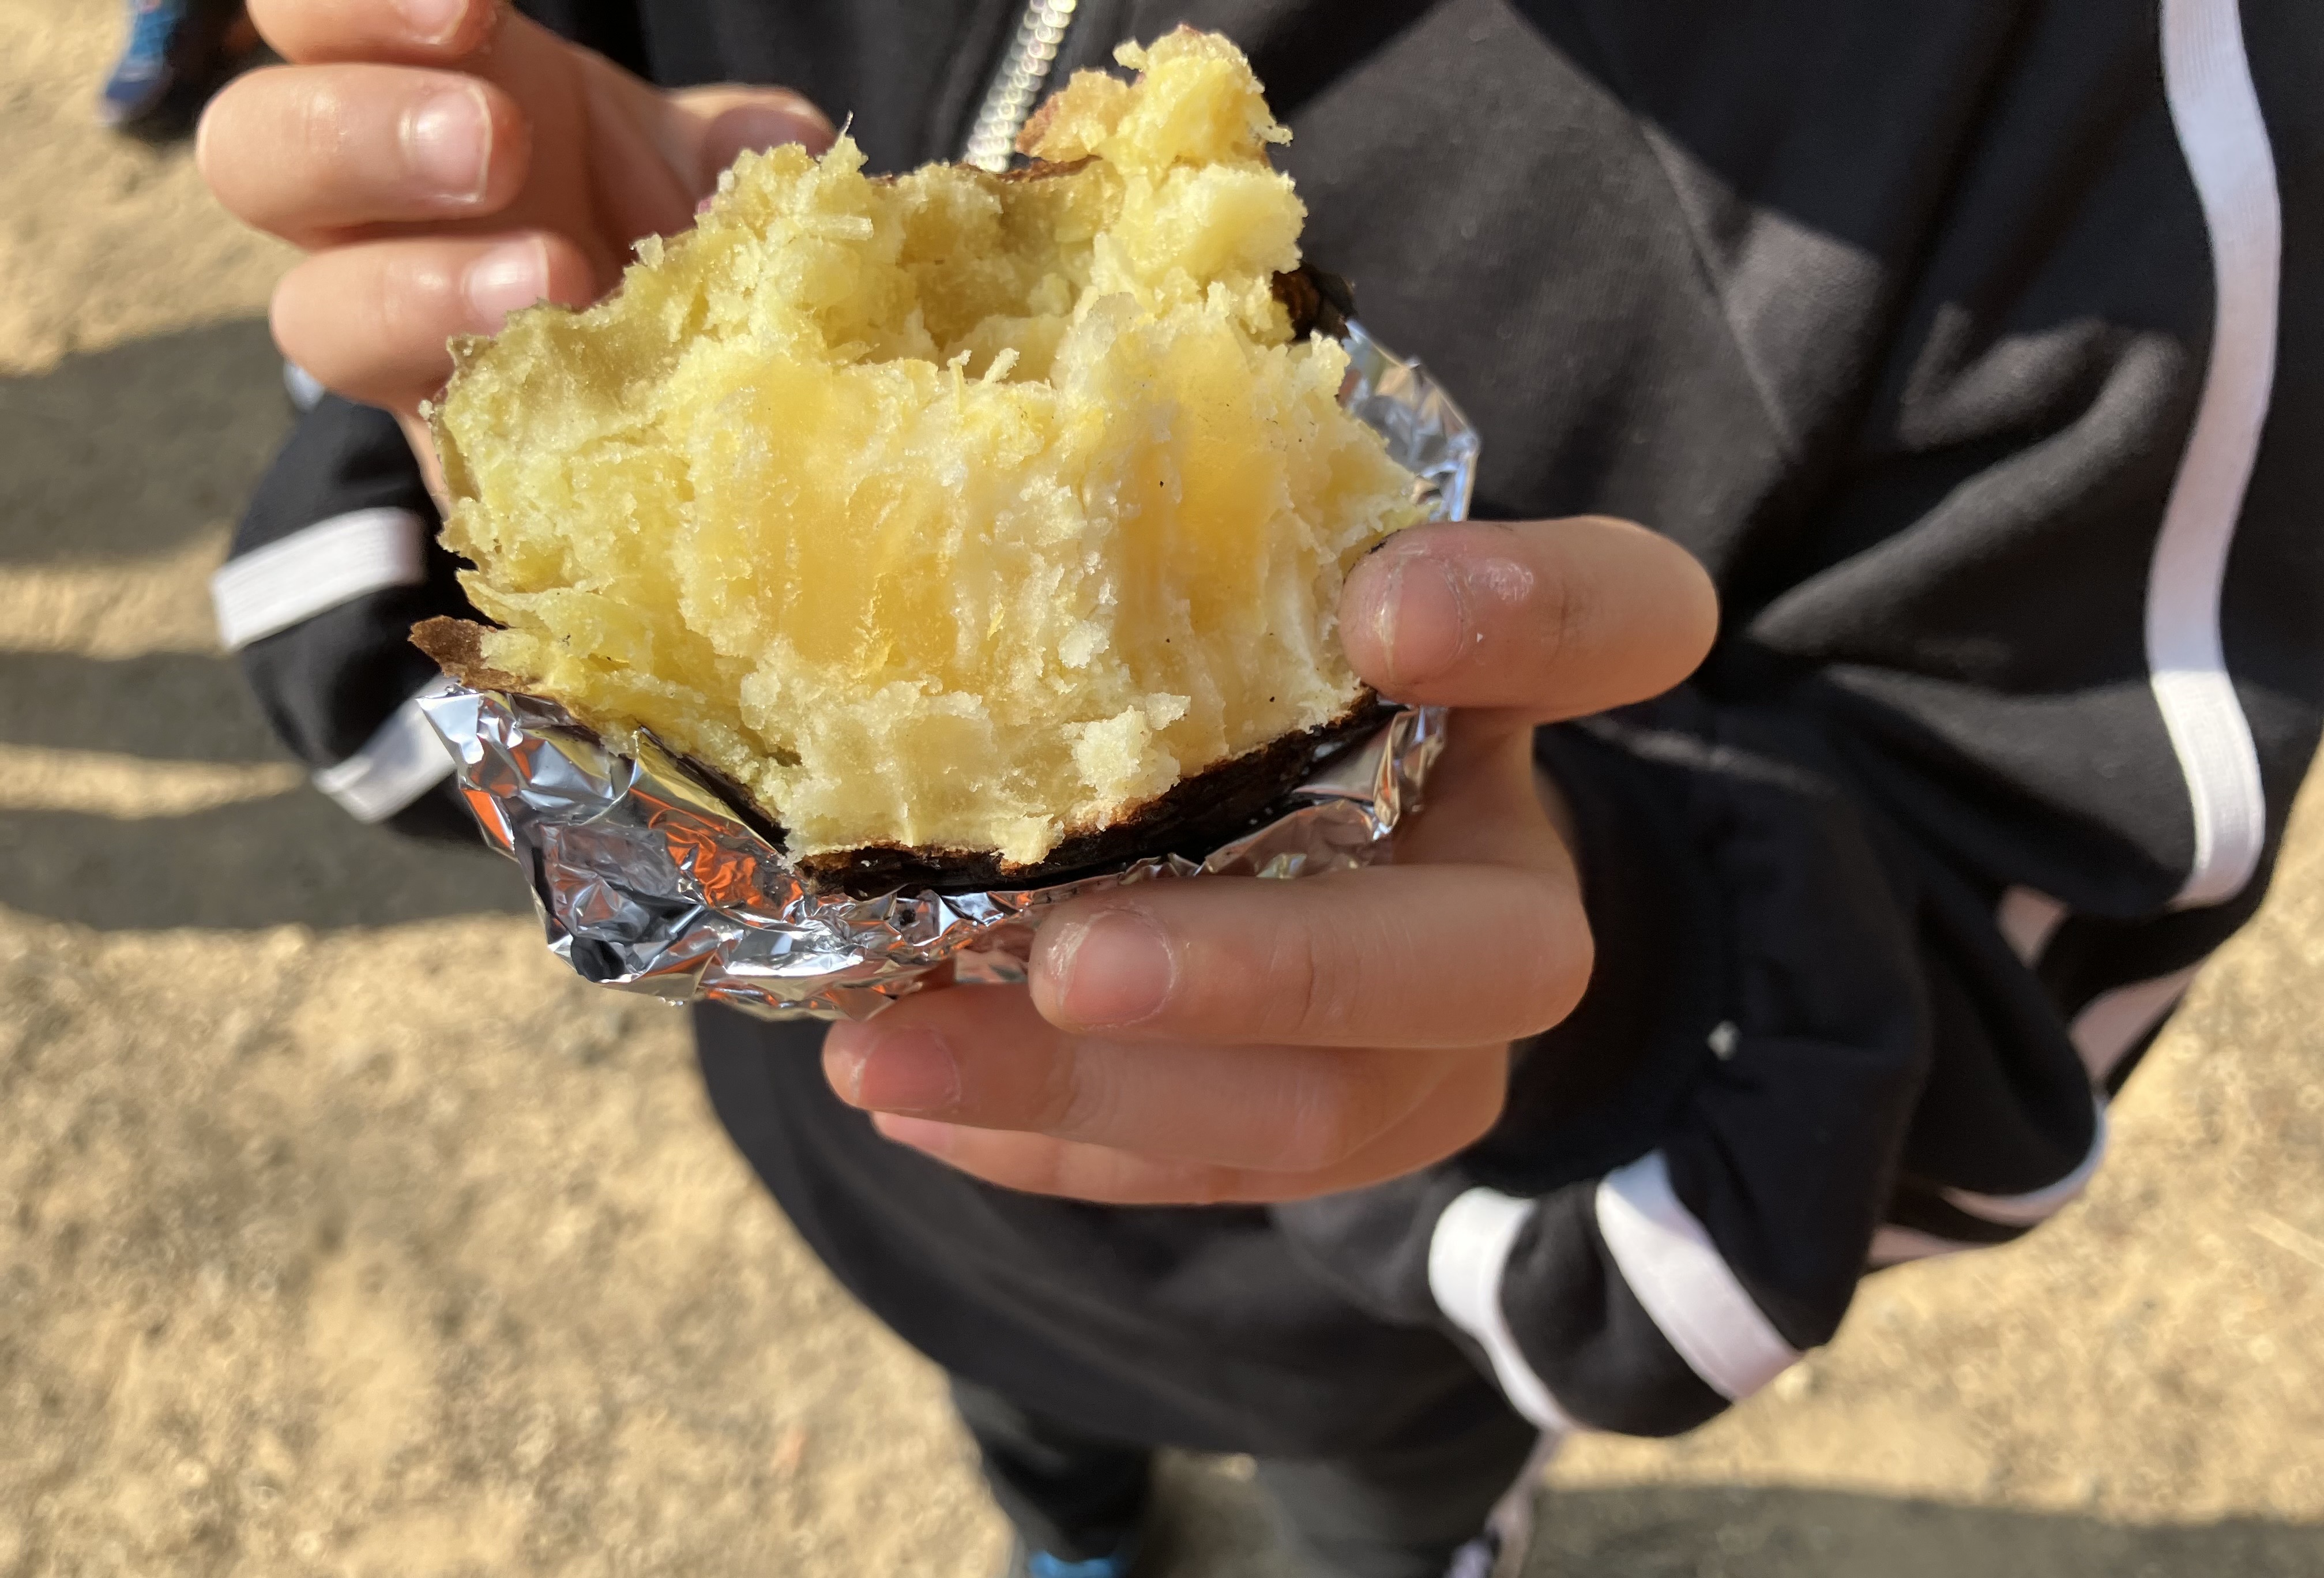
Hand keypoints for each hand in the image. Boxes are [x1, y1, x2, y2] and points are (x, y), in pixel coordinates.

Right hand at [196, 0, 831, 416]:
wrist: (692, 377)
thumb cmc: (656, 218)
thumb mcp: (691, 161)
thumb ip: (721, 147)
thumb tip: (767, 152)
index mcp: (400, 91)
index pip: (309, 22)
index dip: (354, 5)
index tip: (471, 9)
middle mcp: (361, 215)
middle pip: (256, 154)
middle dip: (363, 137)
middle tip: (495, 146)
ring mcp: (387, 346)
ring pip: (313, 315)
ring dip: (417, 294)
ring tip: (548, 284)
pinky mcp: (443, 461)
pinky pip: (427, 458)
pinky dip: (494, 434)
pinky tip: (573, 421)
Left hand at [823, 517, 1717, 1203]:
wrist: (1308, 833)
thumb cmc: (1245, 653)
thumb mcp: (1240, 560)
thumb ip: (1183, 506)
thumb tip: (934, 382)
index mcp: (1516, 682)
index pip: (1621, 617)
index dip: (1538, 615)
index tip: (1382, 607)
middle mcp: (1511, 871)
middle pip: (1485, 957)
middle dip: (1274, 972)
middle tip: (1071, 963)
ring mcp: (1442, 1034)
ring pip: (1326, 1107)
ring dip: (1100, 1096)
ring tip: (889, 1052)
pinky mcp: (1348, 1132)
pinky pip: (1212, 1174)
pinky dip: (1050, 1142)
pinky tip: (910, 1093)